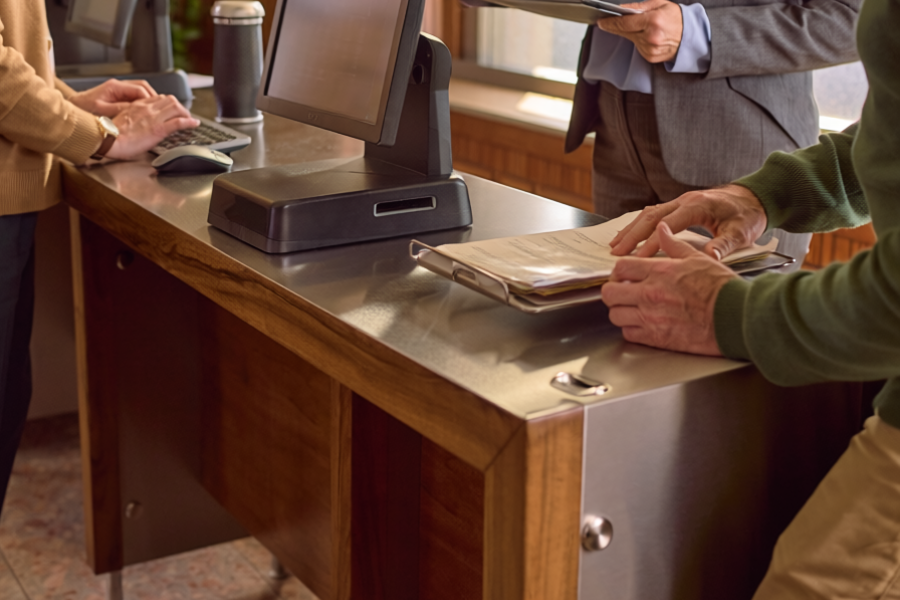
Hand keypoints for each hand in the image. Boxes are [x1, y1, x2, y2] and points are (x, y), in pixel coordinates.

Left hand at [69, 79, 157, 116]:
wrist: (72, 112)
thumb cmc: (83, 109)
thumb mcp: (102, 110)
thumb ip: (120, 108)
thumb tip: (135, 109)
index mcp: (114, 87)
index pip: (140, 89)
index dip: (150, 98)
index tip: (156, 108)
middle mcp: (117, 86)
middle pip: (143, 87)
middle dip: (153, 97)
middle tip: (160, 108)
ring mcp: (117, 90)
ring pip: (140, 91)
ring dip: (148, 100)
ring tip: (154, 110)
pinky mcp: (116, 96)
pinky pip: (134, 96)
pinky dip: (142, 103)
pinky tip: (144, 111)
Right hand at [105, 95, 198, 159]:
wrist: (108, 140)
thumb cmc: (111, 134)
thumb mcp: (122, 120)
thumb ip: (132, 117)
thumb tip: (138, 122)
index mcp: (137, 105)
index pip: (157, 98)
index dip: (167, 103)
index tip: (171, 109)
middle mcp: (146, 108)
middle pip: (169, 99)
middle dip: (179, 106)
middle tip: (183, 114)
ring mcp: (153, 118)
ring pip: (175, 107)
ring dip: (185, 112)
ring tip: (189, 119)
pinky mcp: (158, 129)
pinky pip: (178, 122)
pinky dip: (189, 122)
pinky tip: (194, 124)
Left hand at [597, 0, 683, 63]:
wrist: (692, 36)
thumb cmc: (676, 17)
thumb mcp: (659, 4)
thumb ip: (638, 6)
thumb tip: (621, 9)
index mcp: (653, 21)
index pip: (625, 23)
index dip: (610, 23)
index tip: (600, 22)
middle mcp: (651, 37)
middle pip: (625, 32)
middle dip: (617, 26)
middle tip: (608, 22)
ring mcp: (650, 49)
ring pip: (631, 39)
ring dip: (632, 33)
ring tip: (642, 26)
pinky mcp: (650, 57)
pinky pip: (638, 47)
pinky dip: (639, 41)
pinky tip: (648, 36)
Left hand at [602, 222, 736, 354]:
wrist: (734, 317)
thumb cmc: (721, 288)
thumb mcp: (698, 258)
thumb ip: (674, 245)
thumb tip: (662, 230)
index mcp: (659, 272)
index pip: (620, 267)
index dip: (618, 272)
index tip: (623, 276)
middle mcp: (650, 293)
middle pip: (610, 292)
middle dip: (614, 292)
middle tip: (623, 293)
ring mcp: (651, 317)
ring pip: (615, 314)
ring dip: (621, 311)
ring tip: (633, 310)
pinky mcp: (655, 338)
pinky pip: (628, 333)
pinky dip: (632, 329)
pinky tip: (643, 324)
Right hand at [610, 184, 768, 259]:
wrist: (755, 198)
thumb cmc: (748, 215)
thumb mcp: (741, 232)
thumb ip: (724, 244)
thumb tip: (710, 257)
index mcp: (697, 205)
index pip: (667, 225)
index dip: (652, 242)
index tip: (639, 258)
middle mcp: (685, 201)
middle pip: (650, 217)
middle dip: (632, 236)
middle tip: (617, 253)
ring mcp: (680, 202)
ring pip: (647, 214)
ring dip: (630, 230)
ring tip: (615, 246)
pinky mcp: (679, 206)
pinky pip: (653, 214)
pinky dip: (638, 225)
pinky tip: (628, 235)